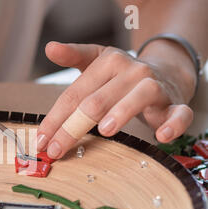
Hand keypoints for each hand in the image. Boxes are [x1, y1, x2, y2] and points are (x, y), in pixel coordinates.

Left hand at [37, 41, 196, 158]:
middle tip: (56, 149)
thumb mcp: (96, 62)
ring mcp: (154, 86)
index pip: (74, 95)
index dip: (55, 119)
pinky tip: (161, 136)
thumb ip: (73, 56)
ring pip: (138, 97)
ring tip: (105, 130)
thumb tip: (50, 48)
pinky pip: (179, 114)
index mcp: (108, 62)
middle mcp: (131, 72)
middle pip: (96, 101)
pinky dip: (173, 124)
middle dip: (72, 128)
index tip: (41, 141)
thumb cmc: (121, 75)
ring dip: (121, 113)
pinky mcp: (174, 103)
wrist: (164, 72)